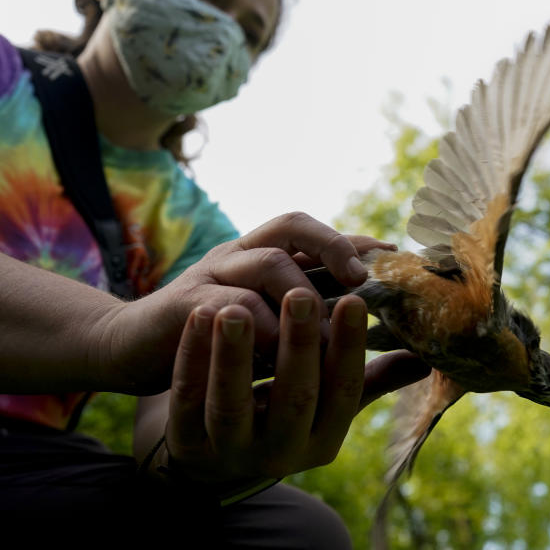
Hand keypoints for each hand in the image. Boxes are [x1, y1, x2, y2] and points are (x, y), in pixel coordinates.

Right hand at [96, 212, 394, 393]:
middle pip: (293, 226)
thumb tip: (375, 328)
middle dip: (335, 247)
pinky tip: (275, 348)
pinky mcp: (185, 304)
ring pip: (268, 262)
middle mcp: (241, 255)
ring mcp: (212, 274)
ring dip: (304, 293)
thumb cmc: (213, 339)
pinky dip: (258, 323)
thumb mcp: (267, 326)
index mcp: (264, 258)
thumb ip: (312, 321)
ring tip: (326, 329)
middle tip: (362, 280)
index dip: (354, 240)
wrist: (131, 348)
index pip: (315, 234)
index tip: (393, 254)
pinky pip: (228, 302)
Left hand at [164, 289, 428, 480]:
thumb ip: (370, 381)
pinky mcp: (185, 442)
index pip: (344, 391)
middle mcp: (281, 453)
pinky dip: (193, 356)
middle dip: (299, 345)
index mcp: (324, 439)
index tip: (354, 298)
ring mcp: (230, 451)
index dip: (349, 346)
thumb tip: (425, 358)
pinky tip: (200, 315)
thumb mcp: (326, 407)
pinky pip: (187, 397)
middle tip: (301, 294)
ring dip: (235, 354)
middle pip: (295, 397)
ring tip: (235, 307)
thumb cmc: (283, 414)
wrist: (213, 455)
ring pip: (233, 402)